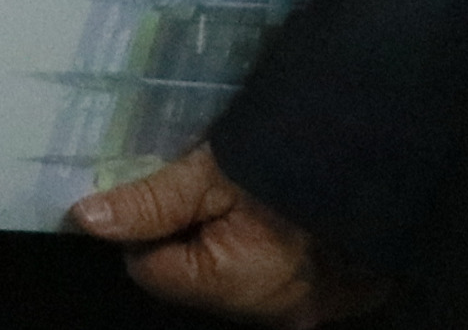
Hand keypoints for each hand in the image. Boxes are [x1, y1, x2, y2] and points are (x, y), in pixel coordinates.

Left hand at [71, 146, 387, 323]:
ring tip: (244, 201)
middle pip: (193, 280)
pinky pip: (275, 283)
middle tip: (208, 191)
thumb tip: (87, 220)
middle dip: (187, 237)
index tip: (166, 191)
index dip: (146, 228)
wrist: (380, 154)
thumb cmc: (290, 157)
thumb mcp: (209, 173)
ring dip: (226, 246)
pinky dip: (266, 254)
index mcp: (235, 286)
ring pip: (232, 284)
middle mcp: (274, 314)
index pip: (150, 271)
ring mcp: (308, 311)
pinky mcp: (337, 299)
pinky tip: (275, 218)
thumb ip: (148, 202)